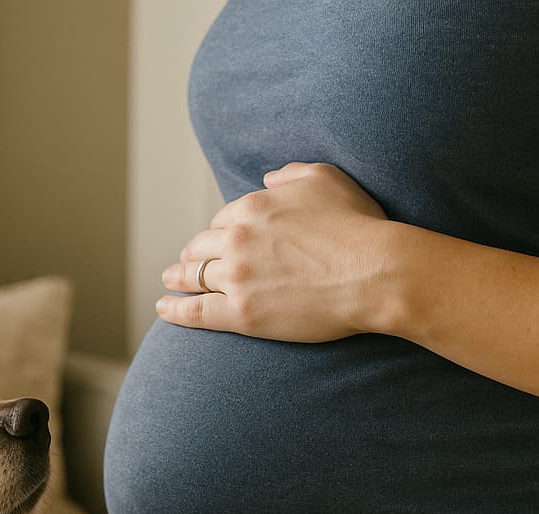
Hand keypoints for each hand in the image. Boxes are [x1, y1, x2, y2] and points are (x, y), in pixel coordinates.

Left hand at [156, 161, 391, 342]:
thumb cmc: (359, 225)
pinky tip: (163, 308)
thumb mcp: (326, 179)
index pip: (223, 219)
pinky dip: (174, 309)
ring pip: (193, 277)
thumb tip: (267, 178)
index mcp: (253, 207)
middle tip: (185, 262)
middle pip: (201, 247)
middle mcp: (237, 239)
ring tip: (169, 282)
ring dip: (177, 278)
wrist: (375, 273)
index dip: (221, 231)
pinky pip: (195, 312)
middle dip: (193, 253)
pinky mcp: (241, 314)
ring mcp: (237, 278)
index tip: (219, 240)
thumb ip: (291, 174)